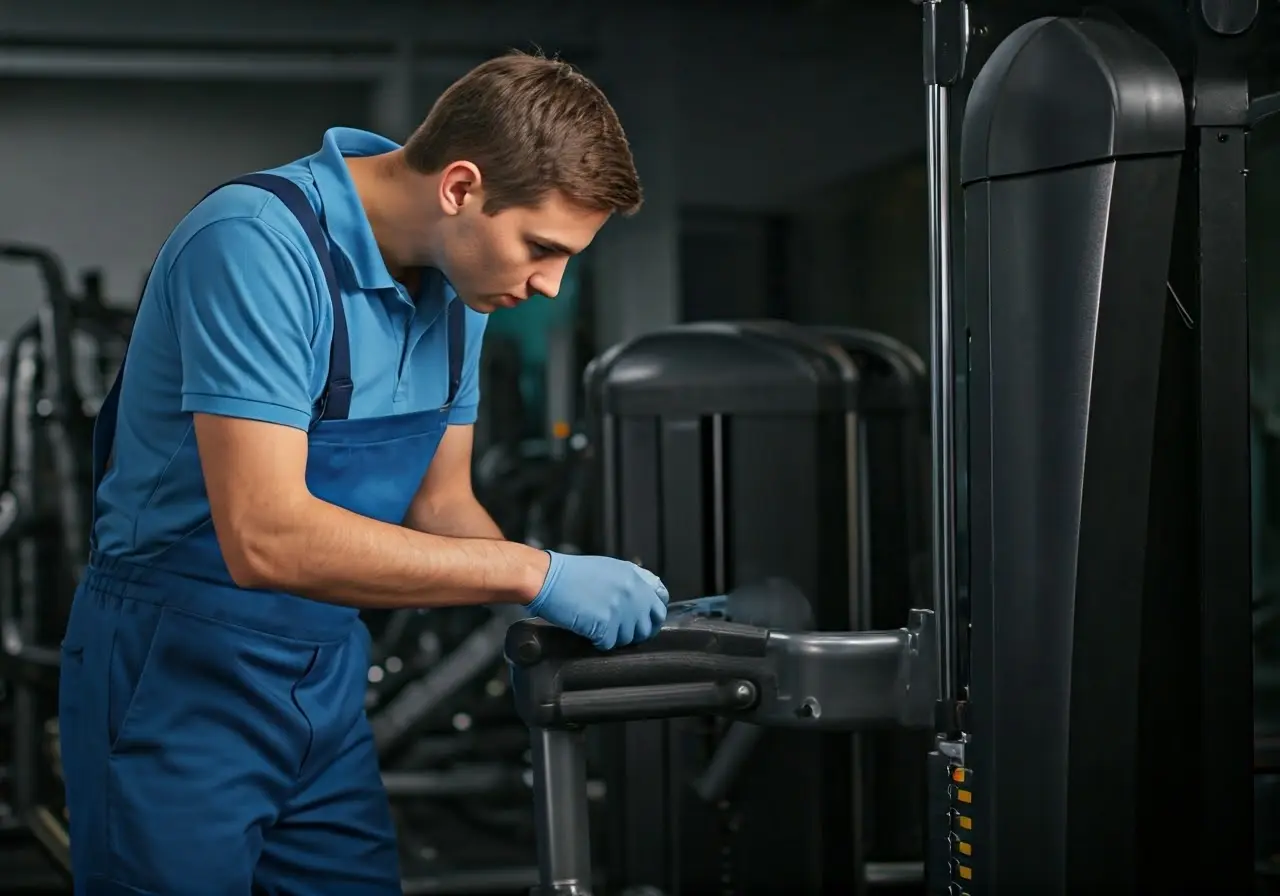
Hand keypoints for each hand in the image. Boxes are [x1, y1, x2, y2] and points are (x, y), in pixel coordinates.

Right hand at [526, 552, 668, 649]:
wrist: (546, 578)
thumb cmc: (569, 574)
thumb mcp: (607, 568)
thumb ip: (629, 582)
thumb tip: (643, 598)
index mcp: (633, 577)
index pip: (660, 601)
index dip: (653, 613)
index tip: (646, 620)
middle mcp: (631, 593)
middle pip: (649, 624)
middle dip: (638, 631)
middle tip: (622, 632)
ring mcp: (619, 610)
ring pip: (629, 638)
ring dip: (615, 638)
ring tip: (599, 629)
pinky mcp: (604, 625)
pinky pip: (609, 645)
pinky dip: (599, 643)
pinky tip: (589, 634)